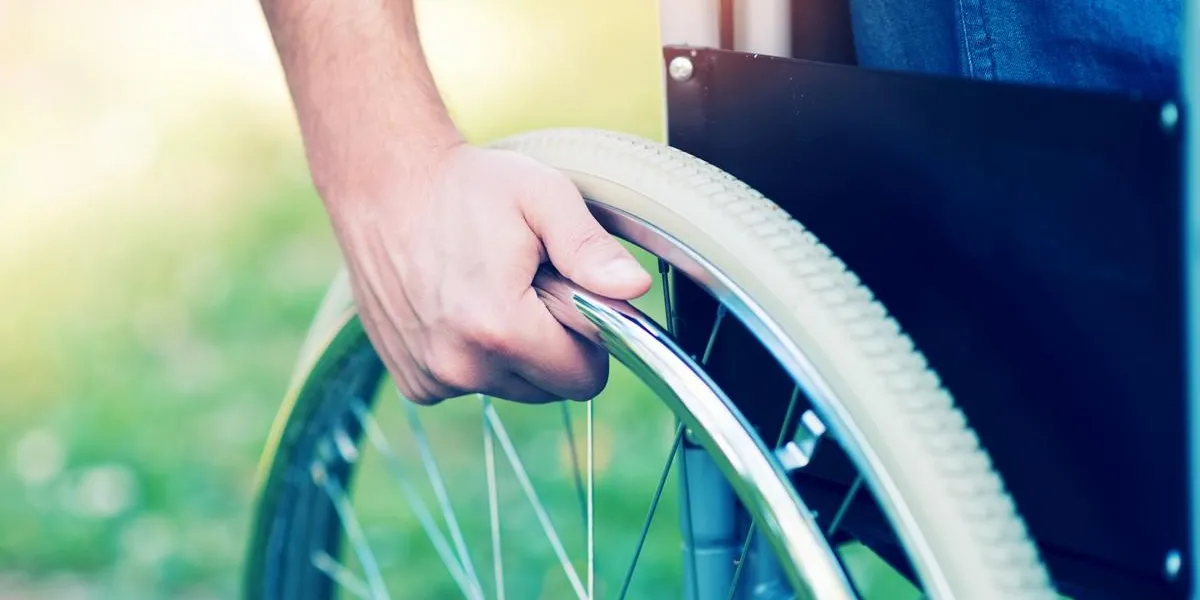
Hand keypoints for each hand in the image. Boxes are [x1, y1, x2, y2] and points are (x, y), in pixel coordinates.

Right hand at [323, 142, 651, 403]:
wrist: (381, 184)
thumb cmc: (468, 186)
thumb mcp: (542, 197)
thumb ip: (590, 249)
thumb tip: (633, 290)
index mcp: (503, 329)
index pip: (585, 378)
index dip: (590, 337)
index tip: (567, 293)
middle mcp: (463, 366)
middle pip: (550, 388)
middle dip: (552, 344)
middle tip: (527, 285)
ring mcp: (433, 378)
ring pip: (512, 387)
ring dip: (514, 350)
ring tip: (489, 290)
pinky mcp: (412, 380)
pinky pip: (470, 384)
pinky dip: (475, 355)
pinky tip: (457, 306)